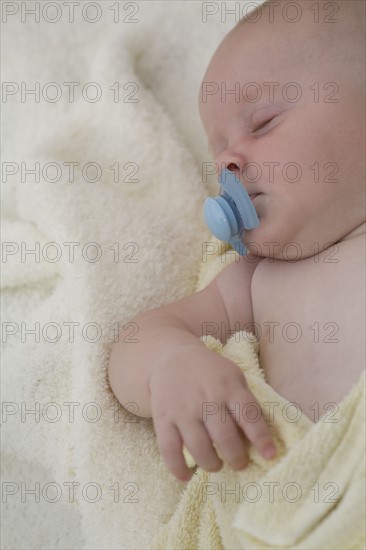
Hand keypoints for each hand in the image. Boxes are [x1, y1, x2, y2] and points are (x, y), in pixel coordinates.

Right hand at [148, 344, 276, 481]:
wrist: (171, 359)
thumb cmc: (211, 374)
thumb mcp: (233, 378)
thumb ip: (244, 403)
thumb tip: (257, 440)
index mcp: (228, 387)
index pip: (248, 414)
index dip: (261, 437)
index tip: (270, 455)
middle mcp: (206, 398)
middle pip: (224, 436)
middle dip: (236, 457)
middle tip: (240, 463)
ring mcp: (182, 409)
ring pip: (198, 447)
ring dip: (211, 463)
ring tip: (216, 465)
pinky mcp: (163, 418)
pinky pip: (169, 449)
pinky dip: (178, 467)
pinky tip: (186, 476)